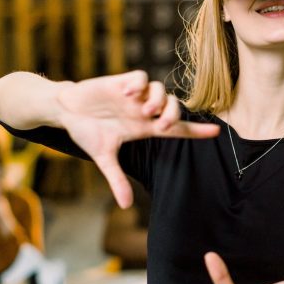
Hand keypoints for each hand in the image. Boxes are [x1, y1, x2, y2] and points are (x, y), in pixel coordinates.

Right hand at [56, 71, 219, 207]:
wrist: (66, 110)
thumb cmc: (87, 131)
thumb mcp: (103, 157)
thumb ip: (117, 179)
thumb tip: (125, 206)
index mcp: (144, 127)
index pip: (177, 128)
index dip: (197, 131)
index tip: (216, 132)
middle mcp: (143, 109)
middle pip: (172, 106)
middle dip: (173, 114)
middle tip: (160, 125)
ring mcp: (133, 95)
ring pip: (160, 89)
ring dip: (158, 100)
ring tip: (143, 110)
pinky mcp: (121, 82)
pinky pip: (141, 77)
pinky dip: (139, 85)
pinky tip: (126, 95)